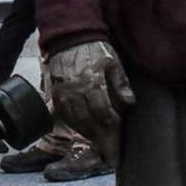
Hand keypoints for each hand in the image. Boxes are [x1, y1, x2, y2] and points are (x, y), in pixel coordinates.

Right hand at [43, 39, 133, 165]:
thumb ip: (121, 83)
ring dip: (85, 131)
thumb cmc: (95, 49)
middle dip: (98, 134)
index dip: (109, 120)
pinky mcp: (55, 92)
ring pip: (73, 118)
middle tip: (108, 148)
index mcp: (91, 81)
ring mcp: (63, 92)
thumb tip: (130, 102)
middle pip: (86, 118)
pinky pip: (62, 113)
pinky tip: (81, 128)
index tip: (116, 125)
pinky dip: (72, 123)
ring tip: (96, 140)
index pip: (101, 109)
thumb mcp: (113, 61)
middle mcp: (75, 89)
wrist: (70, 37)